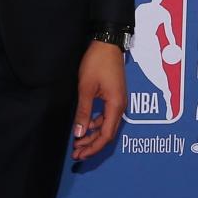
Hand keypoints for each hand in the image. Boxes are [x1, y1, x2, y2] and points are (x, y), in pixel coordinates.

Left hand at [72, 41, 125, 160]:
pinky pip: (106, 117)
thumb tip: (79, 133)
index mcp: (116, 106)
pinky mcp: (114, 97)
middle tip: (77, 153)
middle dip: (92, 145)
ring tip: (78, 142)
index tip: (79, 154)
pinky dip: (95, 124)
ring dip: (93, 136)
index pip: (106, 135)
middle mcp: (120, 107)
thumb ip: (83, 112)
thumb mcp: (86, 88)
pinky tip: (85, 126)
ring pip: (106, 126)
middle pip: (107, 134)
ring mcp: (118, 102)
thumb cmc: (97, 62)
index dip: (93, 148)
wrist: (107, 44)